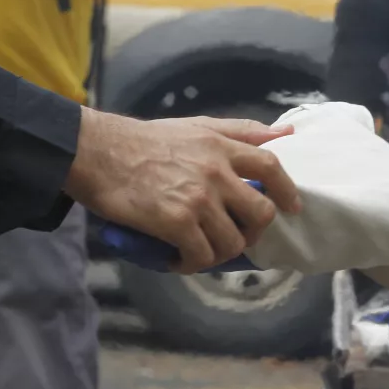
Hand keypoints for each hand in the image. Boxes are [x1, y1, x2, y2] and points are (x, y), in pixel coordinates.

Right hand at [65, 110, 301, 273]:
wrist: (95, 152)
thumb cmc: (143, 140)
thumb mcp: (196, 125)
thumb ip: (240, 131)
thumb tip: (286, 134)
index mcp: (221, 146)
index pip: (271, 167)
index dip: (287, 191)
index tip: (292, 208)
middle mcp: (215, 172)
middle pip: (260, 213)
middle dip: (253, 232)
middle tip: (235, 237)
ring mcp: (197, 198)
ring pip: (232, 242)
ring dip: (219, 254)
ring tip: (201, 251)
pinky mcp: (176, 222)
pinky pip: (201, 256)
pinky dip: (192, 264)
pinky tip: (179, 259)